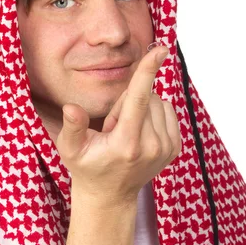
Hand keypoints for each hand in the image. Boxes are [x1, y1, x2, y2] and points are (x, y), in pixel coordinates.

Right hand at [56, 47, 181, 202]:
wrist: (110, 195)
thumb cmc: (87, 167)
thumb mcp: (71, 149)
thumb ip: (72, 126)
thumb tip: (72, 108)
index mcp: (126, 144)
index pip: (139, 99)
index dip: (148, 71)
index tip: (161, 49)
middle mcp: (151, 146)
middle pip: (147, 97)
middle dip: (128, 101)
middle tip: (113, 126)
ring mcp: (166, 148)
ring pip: (159, 102)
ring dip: (142, 107)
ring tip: (125, 131)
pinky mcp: (174, 148)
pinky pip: (167, 111)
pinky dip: (153, 113)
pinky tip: (139, 131)